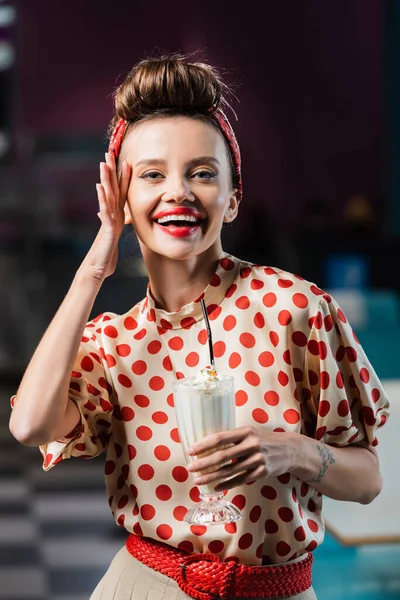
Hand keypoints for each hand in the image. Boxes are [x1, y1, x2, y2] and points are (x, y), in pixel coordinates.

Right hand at [81, 152, 130, 282]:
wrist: (96, 270)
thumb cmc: (105, 257)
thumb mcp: (113, 238)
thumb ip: (113, 226)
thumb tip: (112, 218)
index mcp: (115, 216)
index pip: (120, 193)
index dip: (124, 178)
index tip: (126, 161)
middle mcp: (110, 215)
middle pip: (111, 189)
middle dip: (111, 171)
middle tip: (110, 152)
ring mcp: (107, 220)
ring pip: (107, 196)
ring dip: (105, 179)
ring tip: (104, 163)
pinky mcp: (106, 228)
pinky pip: (105, 210)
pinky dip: (103, 198)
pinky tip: (101, 187)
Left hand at [186, 427, 298, 491]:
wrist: (290, 450)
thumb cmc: (264, 439)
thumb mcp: (250, 432)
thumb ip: (233, 438)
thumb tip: (207, 446)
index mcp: (245, 431)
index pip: (220, 438)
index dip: (203, 445)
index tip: (190, 451)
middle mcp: (251, 444)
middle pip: (222, 456)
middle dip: (203, 463)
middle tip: (189, 468)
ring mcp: (258, 459)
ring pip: (229, 471)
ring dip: (211, 477)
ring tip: (197, 481)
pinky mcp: (262, 472)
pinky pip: (240, 480)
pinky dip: (226, 484)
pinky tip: (215, 487)